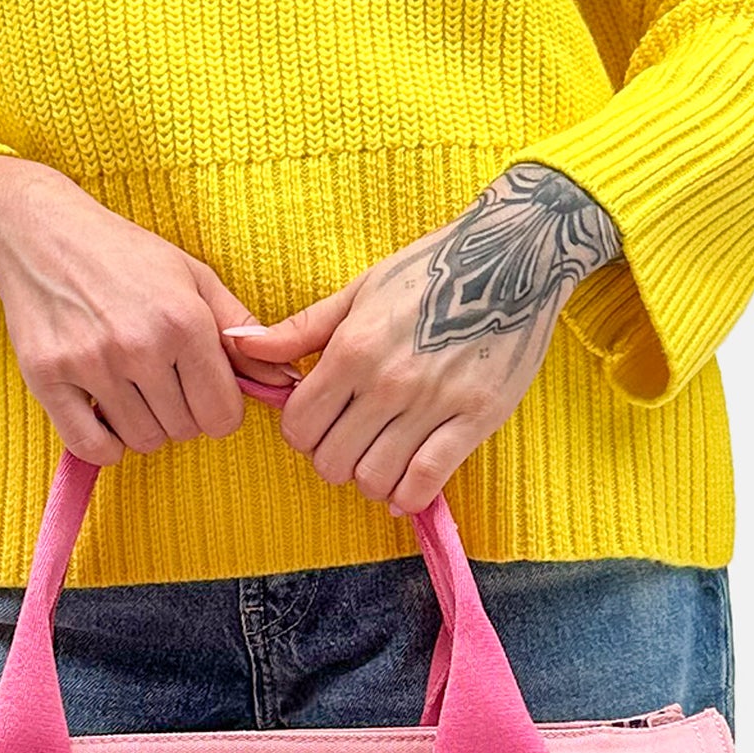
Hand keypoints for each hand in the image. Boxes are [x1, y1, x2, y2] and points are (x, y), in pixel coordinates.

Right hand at [0, 154, 291, 464]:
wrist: (40, 235)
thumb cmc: (123, 255)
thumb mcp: (193, 277)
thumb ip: (240, 328)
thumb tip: (286, 377)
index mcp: (184, 322)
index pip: (223, 414)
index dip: (219, 411)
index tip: (204, 393)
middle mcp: (140, 346)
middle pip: (184, 430)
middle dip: (182, 415)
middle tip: (163, 384)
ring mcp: (91, 364)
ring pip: (141, 441)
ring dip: (143, 426)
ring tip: (132, 390)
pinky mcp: (48, 378)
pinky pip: (91, 447)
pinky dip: (105, 445)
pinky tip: (106, 417)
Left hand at [227, 164, 621, 514]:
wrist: (512, 255)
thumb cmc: (428, 270)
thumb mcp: (358, 290)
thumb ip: (300, 329)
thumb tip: (241, 347)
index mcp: (352, 349)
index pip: (299, 424)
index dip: (301, 434)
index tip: (317, 426)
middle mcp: (387, 381)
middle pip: (332, 460)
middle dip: (331, 460)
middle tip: (348, 445)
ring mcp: (433, 403)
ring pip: (374, 478)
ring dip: (369, 480)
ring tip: (378, 462)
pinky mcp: (476, 419)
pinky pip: (427, 481)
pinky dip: (408, 497)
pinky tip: (404, 489)